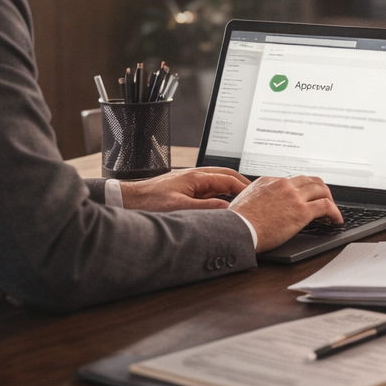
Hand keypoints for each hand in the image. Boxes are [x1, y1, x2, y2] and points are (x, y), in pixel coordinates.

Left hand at [119, 167, 248, 211]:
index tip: (256, 196)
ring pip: (218, 181)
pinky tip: (223, 203)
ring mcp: (191, 181)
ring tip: (243, 199)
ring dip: (232, 188)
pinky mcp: (186, 188)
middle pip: (226, 176)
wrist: (129, 200)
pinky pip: (209, 188)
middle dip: (242, 184)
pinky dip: (221, 193)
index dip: (245, 187)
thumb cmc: (150, 201)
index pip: (229, 179)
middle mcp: (195, 176)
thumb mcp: (179, 207)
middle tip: (255, 195)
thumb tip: (227, 209)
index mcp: (196, 176)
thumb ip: (205, 207)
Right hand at [230, 175, 342, 251]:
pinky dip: (335, 212)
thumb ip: (256, 197)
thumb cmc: (237, 221)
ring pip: (321, 190)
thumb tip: (259, 203)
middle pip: (311, 180)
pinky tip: (336, 220)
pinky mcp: (302, 211)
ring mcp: (294, 196)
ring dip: (330, 199)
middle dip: (321, 190)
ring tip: (332, 211)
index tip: (307, 198)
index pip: (293, 180)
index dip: (304, 189)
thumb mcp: (244, 199)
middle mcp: (283, 185)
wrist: (237, 229)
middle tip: (325, 200)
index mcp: (269, 181)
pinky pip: (326, 206)